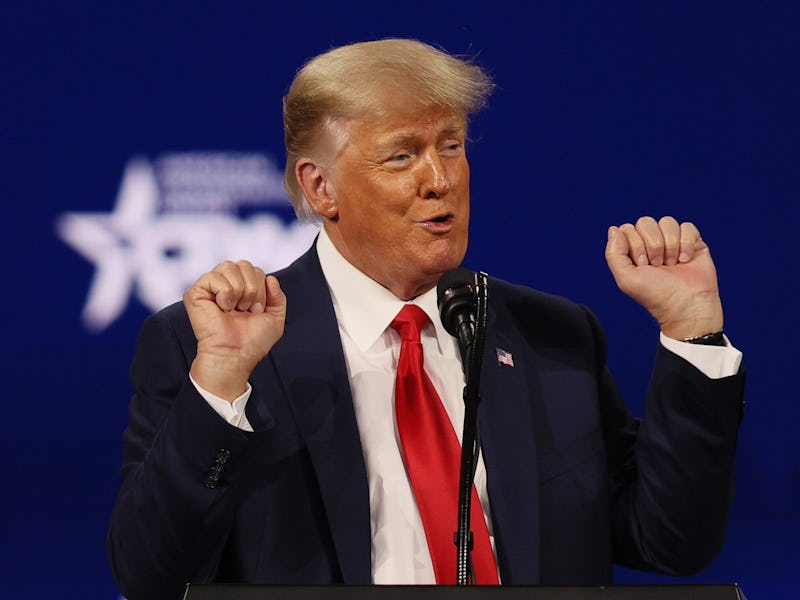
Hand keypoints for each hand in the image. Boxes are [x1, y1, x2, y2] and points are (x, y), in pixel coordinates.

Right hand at [184, 260, 285, 401]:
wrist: (235, 354)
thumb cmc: (252, 340)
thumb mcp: (275, 317)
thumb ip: (278, 296)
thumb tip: (270, 278)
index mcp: (242, 288)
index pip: (255, 270)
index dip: (261, 289)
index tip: (256, 311)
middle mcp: (226, 285)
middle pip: (244, 264)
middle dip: (252, 289)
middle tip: (246, 310)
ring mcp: (210, 287)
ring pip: (229, 266)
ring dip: (239, 290)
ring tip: (234, 309)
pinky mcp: (196, 292)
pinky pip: (214, 276)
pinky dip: (224, 293)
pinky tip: (222, 308)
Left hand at [605, 216, 722, 339]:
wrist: (687, 306)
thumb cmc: (656, 295)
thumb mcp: (626, 278)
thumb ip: (613, 254)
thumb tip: (614, 228)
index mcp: (633, 250)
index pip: (627, 229)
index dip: (635, 245)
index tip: (642, 265)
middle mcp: (652, 243)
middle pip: (645, 222)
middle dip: (652, 245)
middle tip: (658, 265)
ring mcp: (673, 242)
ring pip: (667, 222)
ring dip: (670, 245)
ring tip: (672, 264)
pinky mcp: (693, 242)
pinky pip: (687, 226)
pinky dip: (686, 243)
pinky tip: (686, 260)